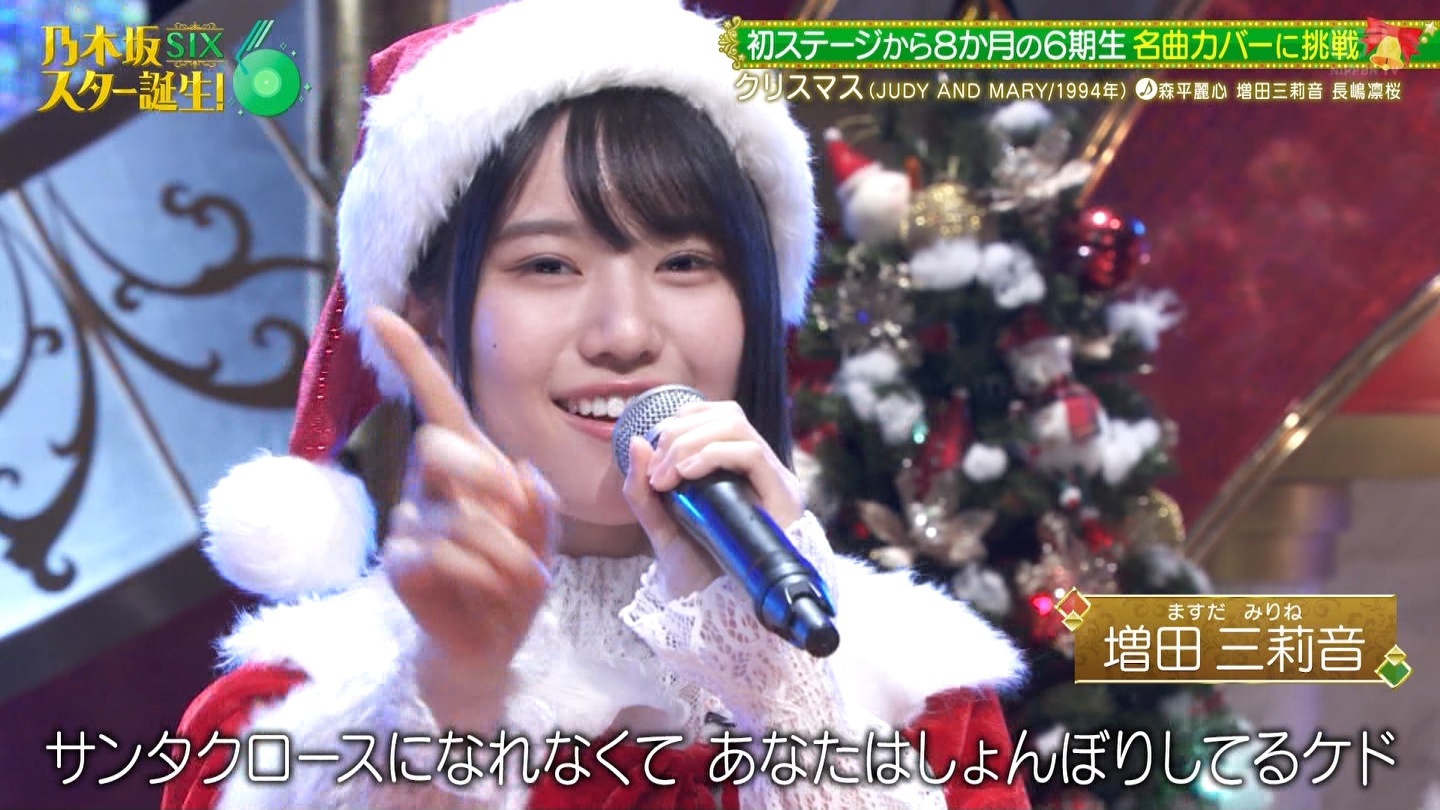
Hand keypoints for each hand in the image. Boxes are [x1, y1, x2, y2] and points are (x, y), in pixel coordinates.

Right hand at [367, 307, 553, 735]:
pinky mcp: (402, 564)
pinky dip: (484, 578)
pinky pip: (441, 556)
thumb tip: (517, 472)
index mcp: (465, 465)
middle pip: (437, 443)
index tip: (381, 313)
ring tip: (523, 577)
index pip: (437, 401)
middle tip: (514, 510)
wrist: (488, 644)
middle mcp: (430, 485)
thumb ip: (536, 500)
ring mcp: (411, 523)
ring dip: (506, 551)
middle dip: (483, 475)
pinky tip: (495, 594)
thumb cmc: (514, 578)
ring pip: (455, 516)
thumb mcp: (543, 533)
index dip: (411, 359)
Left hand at [621, 400, 805, 599]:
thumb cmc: (697, 571)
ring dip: (692, 442)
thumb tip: (636, 442)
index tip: (654, 450)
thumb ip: (644, 489)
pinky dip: (712, 454)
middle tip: (657, 471)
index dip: (684, 419)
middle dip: (681, 434)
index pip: (719, 417)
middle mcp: (762, 470)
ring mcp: (776, 481)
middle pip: (728, 415)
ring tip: (668, 475)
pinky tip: (686, 474)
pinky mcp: (785, 496)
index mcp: (738, 470)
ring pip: (739, 427)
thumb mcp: (661, 524)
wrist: (717, 613)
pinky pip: (751, 453)